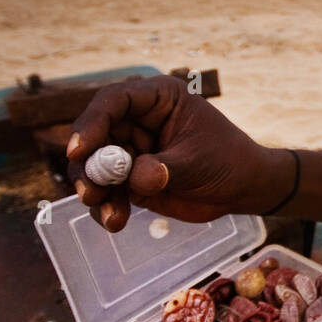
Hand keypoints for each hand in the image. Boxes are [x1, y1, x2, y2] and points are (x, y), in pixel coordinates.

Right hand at [65, 75, 288, 231]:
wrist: (242, 189)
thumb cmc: (228, 161)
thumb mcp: (199, 161)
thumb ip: (165, 168)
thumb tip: (136, 177)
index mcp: (158, 99)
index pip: (114, 101)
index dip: (92, 122)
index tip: (80, 150)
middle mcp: (137, 120)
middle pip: (95, 136)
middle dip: (88, 166)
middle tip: (90, 193)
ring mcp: (131, 150)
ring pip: (94, 167)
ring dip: (94, 192)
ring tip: (110, 215)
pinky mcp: (129, 178)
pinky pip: (106, 191)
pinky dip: (105, 207)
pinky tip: (115, 221)